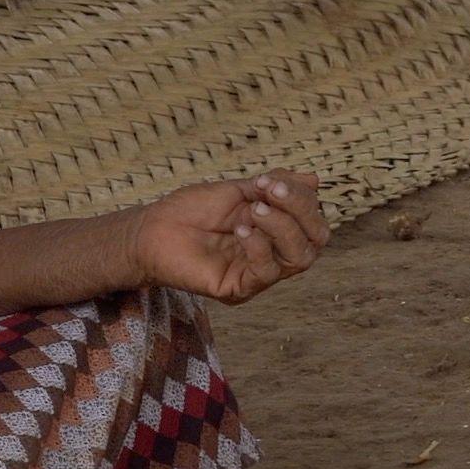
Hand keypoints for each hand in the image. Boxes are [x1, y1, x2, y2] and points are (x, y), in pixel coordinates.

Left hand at [125, 172, 327, 303]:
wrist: (153, 229)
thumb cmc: (192, 209)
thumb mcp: (240, 190)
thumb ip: (276, 187)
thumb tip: (315, 180)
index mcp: (277, 230)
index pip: (312, 219)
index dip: (301, 197)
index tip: (269, 179)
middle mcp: (274, 254)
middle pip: (315, 240)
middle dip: (301, 210)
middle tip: (272, 191)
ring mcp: (258, 273)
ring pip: (298, 258)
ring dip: (282, 226)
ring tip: (254, 209)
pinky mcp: (240, 289)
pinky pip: (267, 272)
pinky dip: (259, 245)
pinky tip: (239, 231)